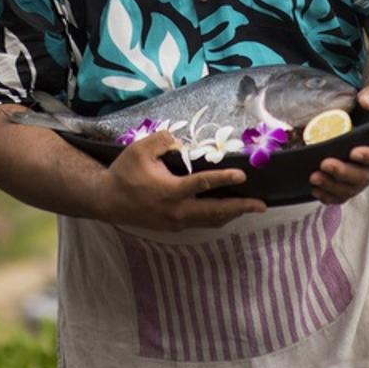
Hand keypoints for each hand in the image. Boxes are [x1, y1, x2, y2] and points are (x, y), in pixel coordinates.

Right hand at [101, 130, 267, 230]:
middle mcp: (177, 211)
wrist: (107, 200)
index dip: (224, 179)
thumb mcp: (140, 149)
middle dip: (240, 207)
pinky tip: (225, 212)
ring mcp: (176, 222)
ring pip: (210, 221)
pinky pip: (201, 224)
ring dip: (231, 214)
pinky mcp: (173, 227)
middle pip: (215, 211)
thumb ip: (163, 140)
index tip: (243, 175)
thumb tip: (182, 140)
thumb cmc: (125, 173)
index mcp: (170, 191)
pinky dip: (216, 218)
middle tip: (261, 205)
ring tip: (250, 208)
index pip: (203, 185)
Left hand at [309, 83, 368, 204]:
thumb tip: (365, 101)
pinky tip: (315, 191)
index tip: (353, 152)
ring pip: (351, 188)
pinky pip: (342, 194)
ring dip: (333, 186)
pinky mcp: (351, 182)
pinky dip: (330, 196)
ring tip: (314, 178)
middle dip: (343, 172)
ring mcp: (363, 175)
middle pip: (363, 176)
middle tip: (324, 164)